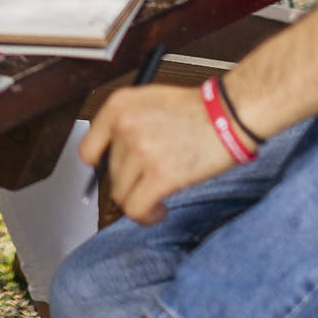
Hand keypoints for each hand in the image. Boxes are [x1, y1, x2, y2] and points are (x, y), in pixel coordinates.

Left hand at [80, 84, 239, 222]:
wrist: (230, 114)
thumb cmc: (197, 109)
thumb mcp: (149, 101)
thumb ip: (126, 124)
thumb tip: (110, 157)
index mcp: (118, 105)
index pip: (87, 150)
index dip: (100, 168)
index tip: (114, 175)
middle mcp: (124, 125)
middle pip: (110, 174)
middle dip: (131, 182)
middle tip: (151, 182)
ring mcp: (141, 150)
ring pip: (122, 194)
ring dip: (139, 201)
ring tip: (157, 198)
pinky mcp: (160, 174)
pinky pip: (136, 209)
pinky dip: (146, 216)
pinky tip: (159, 210)